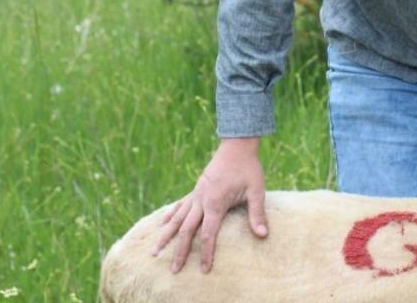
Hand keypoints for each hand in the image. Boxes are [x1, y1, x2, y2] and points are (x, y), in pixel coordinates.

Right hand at [152, 137, 268, 272]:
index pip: (207, 234)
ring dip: (166, 235)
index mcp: (215, 203)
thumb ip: (257, 213)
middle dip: (179, 251)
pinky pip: (180, 205)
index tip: (204, 269)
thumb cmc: (248, 168)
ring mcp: (196, 194)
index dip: (205, 253)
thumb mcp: (256, 190)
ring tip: (154, 251)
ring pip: (177, 219)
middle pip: (186, 231)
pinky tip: (162, 224)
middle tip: (173, 270)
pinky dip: (170, 216)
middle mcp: (201, 200)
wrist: (237, 145)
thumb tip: (262, 235)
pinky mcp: (196, 189)